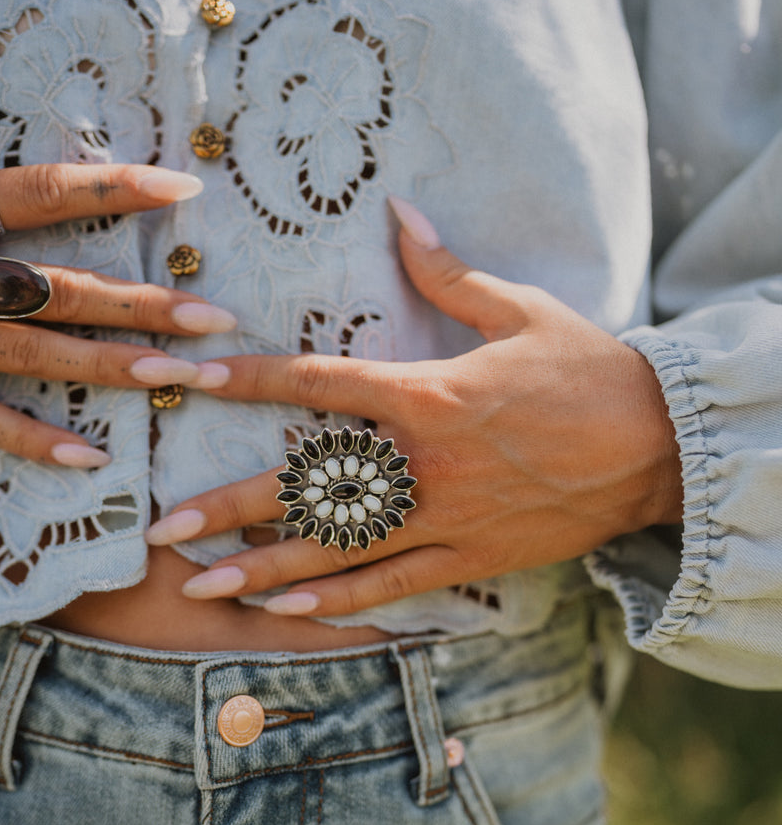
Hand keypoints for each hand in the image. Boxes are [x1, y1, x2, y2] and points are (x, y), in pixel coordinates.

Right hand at [0, 163, 235, 466]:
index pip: (43, 193)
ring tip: (182, 377)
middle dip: (143, 306)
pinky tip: (94, 459)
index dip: (115, 189)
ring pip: (38, 353)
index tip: (187, 189)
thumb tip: (34, 186)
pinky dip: (35, 441)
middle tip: (217, 320)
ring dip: (112, 366)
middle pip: (62, 288)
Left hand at [148, 200, 682, 613]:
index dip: (248, 383)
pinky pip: (392, 587)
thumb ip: (449, 271)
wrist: (659, 446)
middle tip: (164, 530)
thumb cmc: (590, 372)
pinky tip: (287, 612)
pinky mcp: (470, 558)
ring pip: (339, 554)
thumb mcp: (522, 310)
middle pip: (308, 490)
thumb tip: (401, 213)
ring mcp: (446, 519)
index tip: (186, 382)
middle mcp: (425, 465)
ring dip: (265, 572)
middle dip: (228, 510)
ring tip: (204, 588)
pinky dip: (338, 603)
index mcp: (430, 394)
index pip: (319, 386)